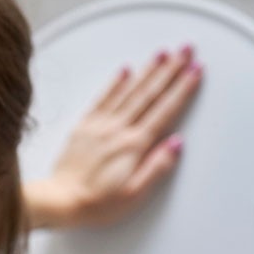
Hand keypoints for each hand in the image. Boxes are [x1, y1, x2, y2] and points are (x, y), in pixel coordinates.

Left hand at [24, 44, 202, 229]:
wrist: (58, 201)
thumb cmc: (95, 203)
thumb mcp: (135, 194)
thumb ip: (157, 167)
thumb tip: (176, 143)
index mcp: (133, 145)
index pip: (164, 111)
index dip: (182, 89)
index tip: (195, 71)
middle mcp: (117, 130)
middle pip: (149, 93)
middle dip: (170, 69)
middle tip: (185, 50)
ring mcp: (98, 125)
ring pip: (128, 91)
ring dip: (147, 70)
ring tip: (162, 53)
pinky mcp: (83, 127)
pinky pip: (102, 98)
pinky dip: (115, 83)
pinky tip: (124, 70)